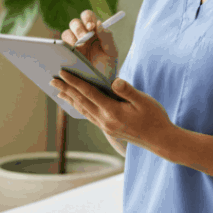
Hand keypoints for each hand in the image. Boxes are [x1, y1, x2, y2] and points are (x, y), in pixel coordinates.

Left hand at [50, 70, 174, 154]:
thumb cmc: (154, 118)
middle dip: (66, 89)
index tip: (63, 73)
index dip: (75, 82)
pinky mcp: (108, 129)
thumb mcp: (144, 101)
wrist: (160, 140)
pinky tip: (77, 104)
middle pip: (81, 101)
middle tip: (52, 79)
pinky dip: (79, 108)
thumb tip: (114, 82)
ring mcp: (106, 126)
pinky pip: (89, 116)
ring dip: (70, 99)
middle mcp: (105, 120)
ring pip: (83, 110)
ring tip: (59, 91)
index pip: (89, 93)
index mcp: (113, 111)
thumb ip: (128, 90)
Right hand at [59, 9, 118, 79]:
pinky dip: (62, 47)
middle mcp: (82, 35)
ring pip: (66, 33)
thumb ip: (108, 37)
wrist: (101, 84)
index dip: (88, 18)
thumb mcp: (112, 52)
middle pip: (75, 23)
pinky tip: (69, 53)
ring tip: (78, 48)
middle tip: (84, 37)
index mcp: (94, 31)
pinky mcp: (65, 54)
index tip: (91, 26)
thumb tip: (99, 24)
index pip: (88, 17)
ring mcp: (73, 44)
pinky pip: (60, 47)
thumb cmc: (108, 66)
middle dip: (79, 28)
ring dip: (71, 38)